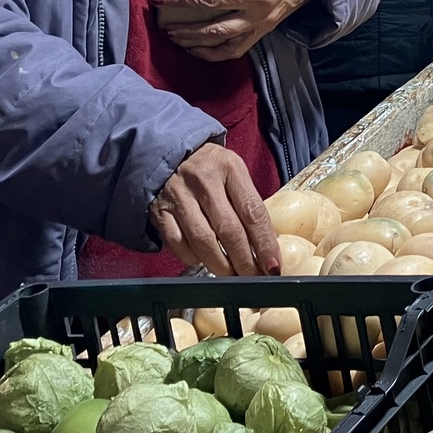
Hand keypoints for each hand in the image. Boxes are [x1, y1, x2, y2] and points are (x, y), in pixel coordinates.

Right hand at [150, 144, 280, 275]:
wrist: (170, 155)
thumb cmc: (210, 168)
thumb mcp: (234, 173)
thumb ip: (247, 204)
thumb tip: (266, 246)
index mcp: (229, 168)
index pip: (252, 212)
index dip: (265, 243)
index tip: (273, 266)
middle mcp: (203, 181)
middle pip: (229, 231)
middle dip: (245, 262)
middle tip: (254, 278)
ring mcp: (179, 196)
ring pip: (203, 242)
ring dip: (220, 266)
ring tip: (233, 276)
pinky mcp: (160, 211)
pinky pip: (178, 244)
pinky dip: (193, 258)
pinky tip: (204, 260)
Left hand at [153, 0, 317, 60]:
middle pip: (211, 1)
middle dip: (181, 1)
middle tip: (158, 0)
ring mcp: (258, 21)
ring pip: (218, 32)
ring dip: (189, 33)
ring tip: (168, 30)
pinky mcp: (259, 35)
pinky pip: (231, 50)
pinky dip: (208, 53)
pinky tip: (190, 48)